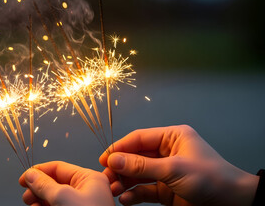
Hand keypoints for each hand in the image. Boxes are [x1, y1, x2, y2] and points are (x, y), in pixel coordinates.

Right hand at [19, 161, 114, 205]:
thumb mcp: (63, 197)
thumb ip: (44, 184)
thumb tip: (31, 175)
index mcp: (90, 180)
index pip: (60, 168)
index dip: (39, 171)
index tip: (24, 178)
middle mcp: (87, 192)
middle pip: (55, 183)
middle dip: (38, 188)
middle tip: (27, 195)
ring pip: (55, 198)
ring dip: (40, 200)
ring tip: (31, 204)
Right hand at [99, 125, 258, 205]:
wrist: (233, 204)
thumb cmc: (213, 179)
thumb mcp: (173, 169)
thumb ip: (142, 165)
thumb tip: (115, 159)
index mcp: (172, 138)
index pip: (139, 138)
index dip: (120, 148)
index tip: (104, 158)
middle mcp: (167, 153)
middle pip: (135, 157)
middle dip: (120, 167)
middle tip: (106, 175)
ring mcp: (166, 172)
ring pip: (138, 174)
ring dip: (124, 182)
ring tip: (112, 189)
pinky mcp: (166, 190)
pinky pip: (145, 190)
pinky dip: (134, 195)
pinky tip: (125, 199)